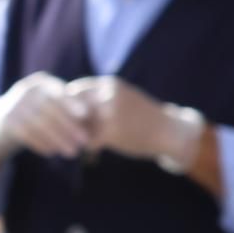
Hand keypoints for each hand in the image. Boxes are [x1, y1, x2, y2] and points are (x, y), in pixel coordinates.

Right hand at [0, 72, 90, 159]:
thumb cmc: (35, 113)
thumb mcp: (48, 104)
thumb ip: (65, 109)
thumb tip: (94, 119)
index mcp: (40, 83)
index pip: (57, 92)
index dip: (71, 103)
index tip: (86, 115)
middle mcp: (25, 90)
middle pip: (49, 108)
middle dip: (68, 126)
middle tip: (83, 141)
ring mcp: (13, 105)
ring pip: (39, 123)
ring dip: (57, 138)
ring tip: (72, 152)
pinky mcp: (5, 121)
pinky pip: (26, 134)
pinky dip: (41, 143)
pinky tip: (52, 152)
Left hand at [64, 76, 204, 172]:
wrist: (168, 131)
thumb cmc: (141, 115)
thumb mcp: (121, 97)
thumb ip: (97, 97)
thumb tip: (65, 102)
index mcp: (109, 85)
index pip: (75, 90)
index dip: (69, 104)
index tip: (71, 116)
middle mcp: (107, 96)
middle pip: (72, 108)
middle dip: (69, 120)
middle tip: (71, 131)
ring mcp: (109, 114)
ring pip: (79, 125)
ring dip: (78, 134)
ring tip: (84, 138)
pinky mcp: (112, 133)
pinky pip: (88, 141)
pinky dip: (89, 145)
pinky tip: (95, 147)